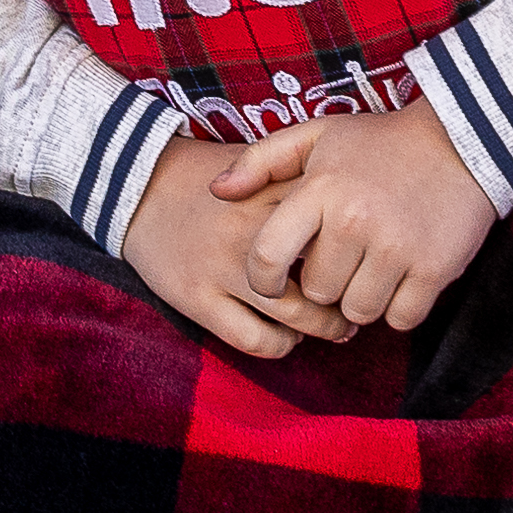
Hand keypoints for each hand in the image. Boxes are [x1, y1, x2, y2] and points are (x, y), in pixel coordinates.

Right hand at [118, 137, 357, 357]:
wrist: (140, 187)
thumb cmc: (211, 180)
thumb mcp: (259, 166)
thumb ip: (303, 181)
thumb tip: (359, 211)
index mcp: (272, 193)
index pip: (337, 226)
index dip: (363, 248)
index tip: (372, 260)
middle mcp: (252, 230)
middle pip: (327, 274)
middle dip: (351, 297)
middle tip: (359, 303)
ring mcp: (224, 267)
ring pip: (297, 315)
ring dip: (325, 328)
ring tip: (336, 329)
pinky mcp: (198, 298)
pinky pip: (254, 339)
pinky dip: (281, 346)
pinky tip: (286, 337)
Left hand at [209, 103, 495, 331]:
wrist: (463, 138)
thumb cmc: (381, 142)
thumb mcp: (319, 135)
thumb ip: (262, 160)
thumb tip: (216, 191)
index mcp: (320, 190)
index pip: (267, 257)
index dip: (264, 279)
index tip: (275, 279)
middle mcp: (355, 221)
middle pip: (317, 293)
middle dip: (325, 283)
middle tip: (343, 260)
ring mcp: (397, 247)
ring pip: (357, 312)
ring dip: (362, 299)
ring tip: (373, 267)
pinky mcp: (434, 269)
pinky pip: (400, 319)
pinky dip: (400, 307)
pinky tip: (403, 277)